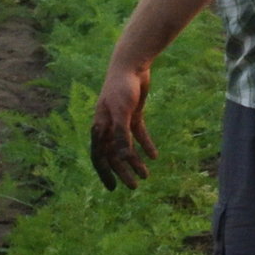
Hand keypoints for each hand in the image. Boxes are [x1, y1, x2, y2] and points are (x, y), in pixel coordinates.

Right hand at [88, 59, 156, 189]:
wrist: (131, 65)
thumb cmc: (123, 88)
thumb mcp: (123, 112)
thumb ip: (122, 135)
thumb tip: (123, 158)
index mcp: (101, 127)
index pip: (100, 156)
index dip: (105, 173)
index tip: (113, 189)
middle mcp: (109, 126)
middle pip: (114, 154)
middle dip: (123, 171)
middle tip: (135, 186)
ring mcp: (121, 120)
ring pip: (126, 146)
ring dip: (135, 161)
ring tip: (146, 175)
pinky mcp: (133, 113)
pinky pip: (138, 134)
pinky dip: (145, 144)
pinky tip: (154, 155)